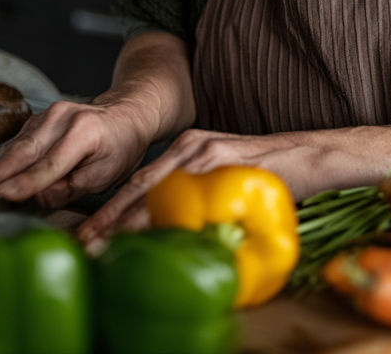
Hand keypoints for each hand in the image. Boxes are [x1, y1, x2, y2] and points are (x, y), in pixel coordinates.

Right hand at [0, 99, 155, 206]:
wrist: (125, 117)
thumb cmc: (118, 149)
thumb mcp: (106, 175)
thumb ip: (72, 187)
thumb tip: (40, 196)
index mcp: (86, 131)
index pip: (52, 162)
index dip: (27, 181)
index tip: (5, 194)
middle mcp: (65, 116)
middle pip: (28, 148)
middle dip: (3, 169)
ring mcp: (50, 113)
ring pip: (19, 143)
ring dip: (2, 166)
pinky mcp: (39, 118)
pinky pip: (19, 140)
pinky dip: (8, 158)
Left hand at [77, 127, 340, 249]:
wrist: (306, 156)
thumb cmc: (266, 172)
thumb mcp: (222, 175)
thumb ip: (196, 190)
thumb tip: (167, 224)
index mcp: (188, 147)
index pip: (141, 181)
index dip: (112, 209)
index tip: (89, 234)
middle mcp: (191, 146)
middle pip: (140, 185)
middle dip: (108, 217)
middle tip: (84, 243)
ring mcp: (206, 153)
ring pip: (156, 190)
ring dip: (126, 220)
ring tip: (102, 244)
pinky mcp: (222, 164)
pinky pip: (186, 195)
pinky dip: (164, 216)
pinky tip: (149, 234)